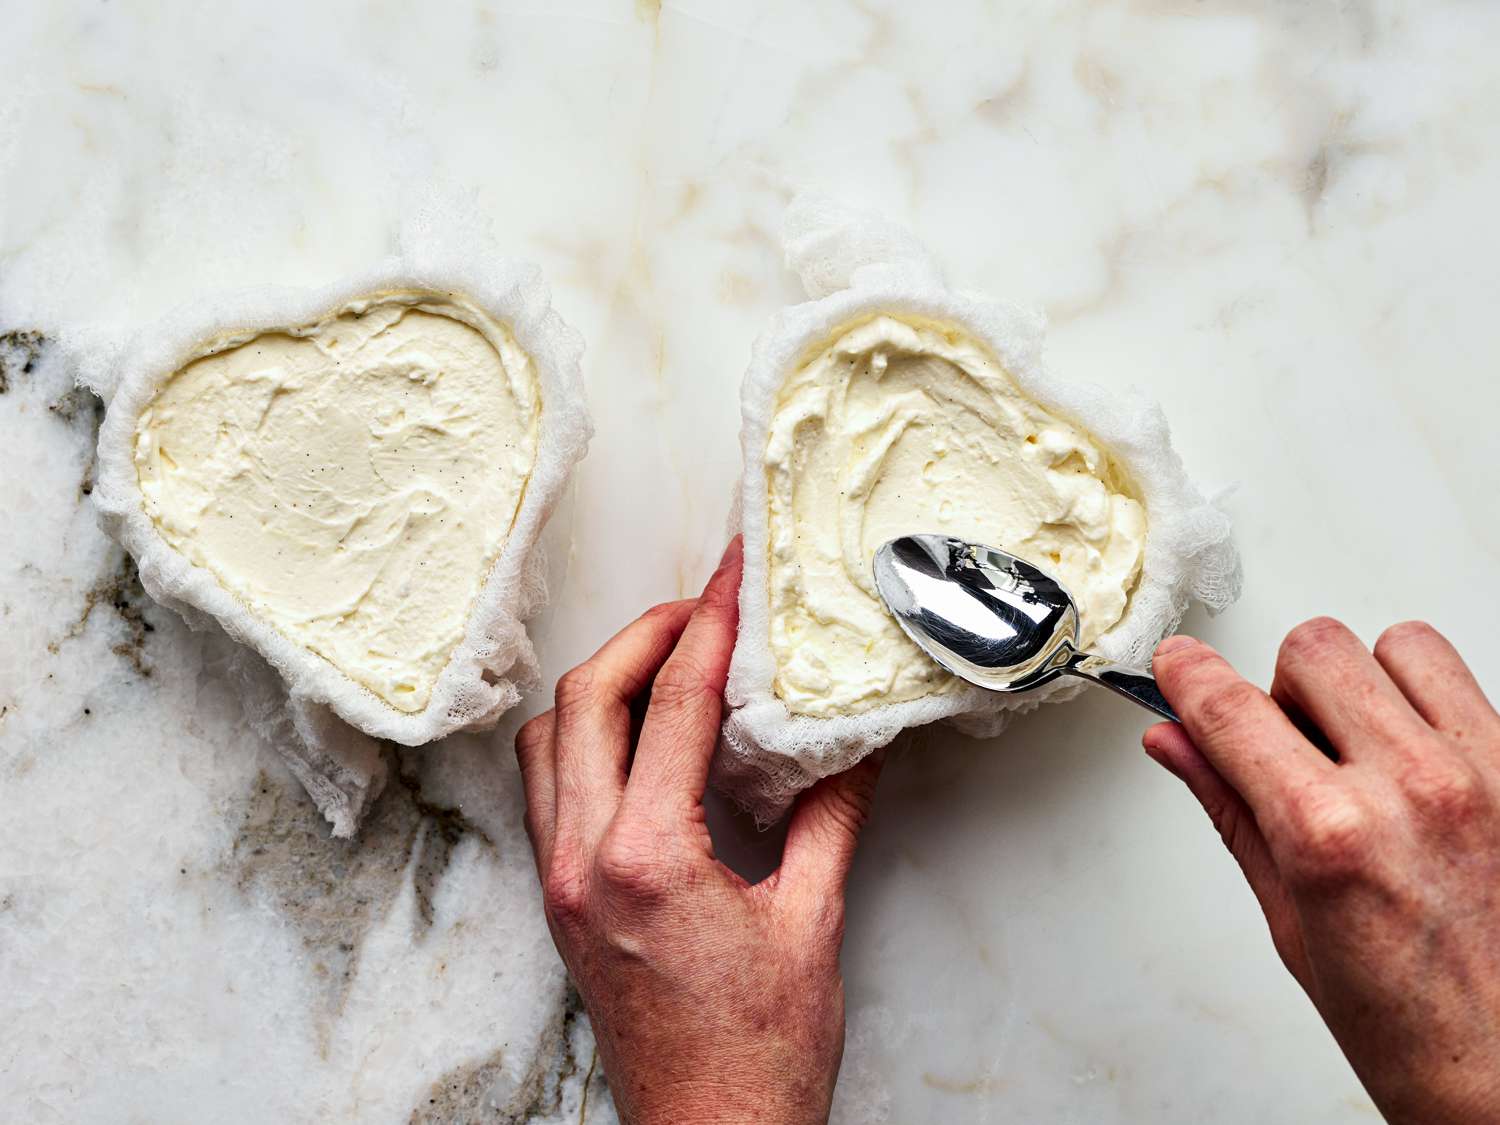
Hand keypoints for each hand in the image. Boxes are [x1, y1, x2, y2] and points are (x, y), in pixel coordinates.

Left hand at [514, 538, 882, 1124]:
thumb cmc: (758, 1057)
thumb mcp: (812, 924)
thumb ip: (831, 817)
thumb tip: (853, 741)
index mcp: (646, 859)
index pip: (672, 704)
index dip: (708, 624)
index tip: (732, 577)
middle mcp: (584, 862)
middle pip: (585, 700)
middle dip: (643, 634)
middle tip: (702, 608)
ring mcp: (561, 883)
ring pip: (548, 740)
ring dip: (601, 684)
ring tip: (666, 660)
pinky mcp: (561, 902)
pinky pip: (547, 788)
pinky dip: (583, 738)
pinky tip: (635, 737)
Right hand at [1146, 619, 1499, 1123]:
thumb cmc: (1422, 1036)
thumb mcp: (1294, 927)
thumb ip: (1234, 813)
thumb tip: (1179, 747)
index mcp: (1334, 836)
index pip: (1231, 710)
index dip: (1188, 676)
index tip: (1176, 666)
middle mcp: (1416, 789)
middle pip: (1315, 650)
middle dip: (1284, 688)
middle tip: (1288, 744)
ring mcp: (1489, 773)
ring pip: (1401, 645)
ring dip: (1366, 682)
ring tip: (1365, 747)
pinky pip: (1470, 683)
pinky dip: (1432, 706)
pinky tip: (1423, 767)